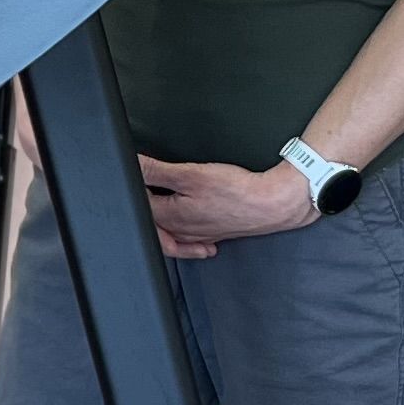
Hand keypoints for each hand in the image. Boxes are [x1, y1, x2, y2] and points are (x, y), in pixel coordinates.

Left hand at [140, 154, 317, 258]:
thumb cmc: (236, 191)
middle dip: (146, 207)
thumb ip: (157, 171)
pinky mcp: (216, 234)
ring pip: (172, 233)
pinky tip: (189, 232)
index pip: (140, 206)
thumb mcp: (191, 174)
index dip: (136, 188)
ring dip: (163, 223)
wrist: (272, 204)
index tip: (139, 173)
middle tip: (145, 189)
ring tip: (158, 212)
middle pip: (153, 223)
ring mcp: (199, 236)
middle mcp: (182, 232)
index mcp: (171, 218)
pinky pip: (193, 239)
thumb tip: (131, 165)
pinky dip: (186, 237)